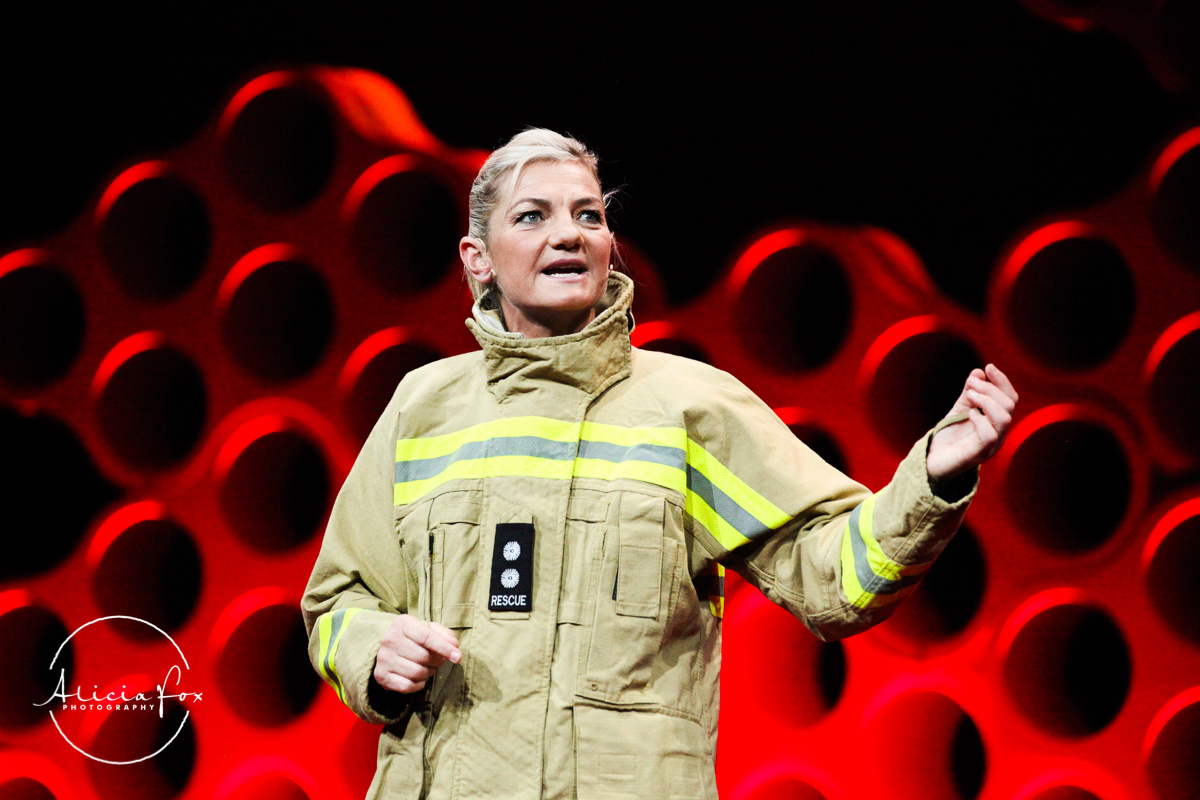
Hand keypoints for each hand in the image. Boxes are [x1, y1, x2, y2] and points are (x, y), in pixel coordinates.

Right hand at [374, 614, 461, 692]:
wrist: (390, 647)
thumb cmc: (415, 637)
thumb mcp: (430, 628)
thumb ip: (444, 635)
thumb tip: (454, 646)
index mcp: (402, 623)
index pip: (426, 637)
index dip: (444, 648)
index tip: (458, 657)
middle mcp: (389, 639)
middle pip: (423, 657)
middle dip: (437, 661)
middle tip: (438, 660)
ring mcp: (383, 658)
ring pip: (417, 673)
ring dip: (429, 673)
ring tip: (428, 667)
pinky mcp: (381, 675)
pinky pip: (407, 686)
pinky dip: (419, 684)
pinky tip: (419, 678)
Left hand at [926, 364, 1017, 483]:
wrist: (931, 461)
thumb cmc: (948, 437)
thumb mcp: (959, 410)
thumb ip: (969, 392)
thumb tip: (979, 372)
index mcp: (996, 422)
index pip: (1010, 399)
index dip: (1002, 381)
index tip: (988, 367)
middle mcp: (999, 434)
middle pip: (1009, 405)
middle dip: (990, 388)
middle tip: (971, 384)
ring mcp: (990, 446)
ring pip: (1004, 419)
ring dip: (986, 400)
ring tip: (969, 395)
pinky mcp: (978, 454)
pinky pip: (989, 436)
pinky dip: (980, 419)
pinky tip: (968, 414)